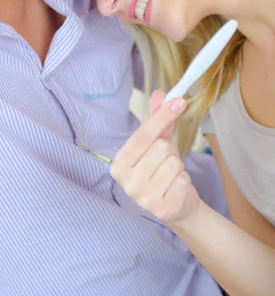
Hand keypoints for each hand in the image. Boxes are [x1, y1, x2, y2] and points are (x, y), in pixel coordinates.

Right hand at [111, 91, 200, 224]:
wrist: (177, 205)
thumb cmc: (162, 169)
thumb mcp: (159, 142)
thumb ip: (157, 119)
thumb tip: (159, 94)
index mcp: (119, 163)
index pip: (143, 135)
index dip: (161, 116)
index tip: (178, 101)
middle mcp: (126, 182)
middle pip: (161, 148)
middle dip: (170, 151)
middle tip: (166, 161)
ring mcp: (143, 198)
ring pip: (173, 164)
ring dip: (178, 167)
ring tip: (171, 176)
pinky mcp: (161, 210)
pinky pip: (182, 181)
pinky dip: (184, 181)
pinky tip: (176, 188)